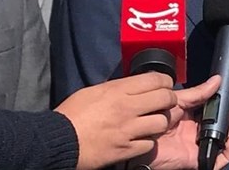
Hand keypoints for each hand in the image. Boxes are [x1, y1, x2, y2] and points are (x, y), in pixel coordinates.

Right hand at [55, 72, 176, 169]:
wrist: (58, 140)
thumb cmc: (73, 113)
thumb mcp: (94, 91)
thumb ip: (118, 88)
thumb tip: (135, 86)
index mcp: (118, 90)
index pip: (156, 79)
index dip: (166, 81)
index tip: (165, 84)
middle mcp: (127, 108)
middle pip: (165, 98)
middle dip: (170, 99)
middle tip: (166, 102)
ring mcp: (128, 130)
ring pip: (162, 123)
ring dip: (161, 122)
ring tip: (154, 122)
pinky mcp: (126, 150)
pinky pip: (150, 144)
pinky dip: (148, 141)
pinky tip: (141, 138)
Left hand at [128, 74, 228, 169]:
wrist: (139, 137)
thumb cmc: (152, 118)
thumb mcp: (178, 101)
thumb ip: (198, 93)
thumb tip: (217, 81)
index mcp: (193, 114)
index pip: (216, 108)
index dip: (228, 102)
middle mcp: (197, 129)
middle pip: (223, 123)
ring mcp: (198, 144)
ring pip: (223, 138)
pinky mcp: (196, 158)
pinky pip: (216, 159)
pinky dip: (227, 153)